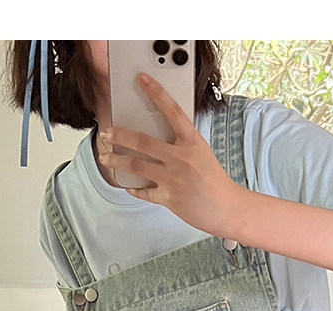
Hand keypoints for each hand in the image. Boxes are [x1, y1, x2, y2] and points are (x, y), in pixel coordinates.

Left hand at [99, 73, 246, 236]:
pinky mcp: (169, 198)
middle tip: (106, 133)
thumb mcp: (202, 154)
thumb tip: (157, 140)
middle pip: (142, 141)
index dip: (156, 92)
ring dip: (115, 160)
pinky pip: (143, 191)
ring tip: (105, 157)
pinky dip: (133, 188)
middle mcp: (181, 158)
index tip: (142, 79)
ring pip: (135, 165)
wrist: (227, 208)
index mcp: (192, 142)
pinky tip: (127, 185)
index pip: (172, 111)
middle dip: (119, 135)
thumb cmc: (215, 181)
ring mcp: (173, 178)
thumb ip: (182, 145)